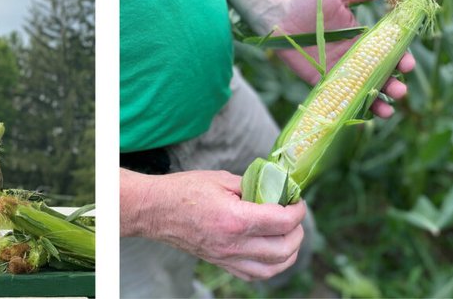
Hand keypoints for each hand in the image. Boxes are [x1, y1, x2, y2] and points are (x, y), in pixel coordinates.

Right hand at [125, 170, 306, 280]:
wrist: (154, 211)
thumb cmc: (183, 191)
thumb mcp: (221, 179)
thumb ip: (251, 185)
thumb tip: (274, 188)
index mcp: (235, 219)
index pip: (282, 221)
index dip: (298, 210)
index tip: (297, 201)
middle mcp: (233, 244)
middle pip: (284, 248)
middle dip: (298, 231)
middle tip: (295, 216)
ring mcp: (226, 257)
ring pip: (273, 268)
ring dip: (289, 253)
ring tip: (289, 236)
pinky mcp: (220, 263)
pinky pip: (254, 274)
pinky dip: (270, 266)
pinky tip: (271, 251)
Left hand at [273, 0, 415, 117]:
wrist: (280, 16)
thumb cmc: (309, 2)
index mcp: (364, 39)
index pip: (390, 52)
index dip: (401, 60)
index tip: (408, 65)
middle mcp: (356, 58)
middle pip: (381, 76)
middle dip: (394, 85)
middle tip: (400, 91)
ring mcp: (341, 72)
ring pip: (365, 91)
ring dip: (378, 102)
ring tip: (388, 110)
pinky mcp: (323, 82)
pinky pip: (340, 98)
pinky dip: (353, 107)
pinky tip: (363, 116)